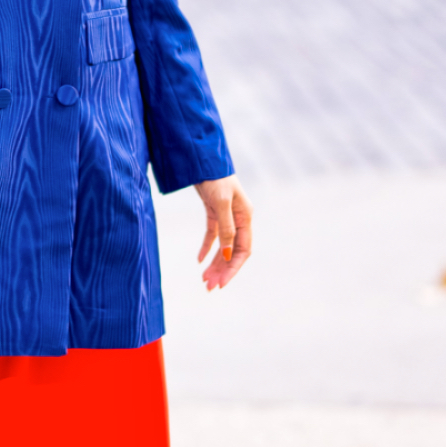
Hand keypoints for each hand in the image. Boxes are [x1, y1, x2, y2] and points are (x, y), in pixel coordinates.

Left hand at [194, 176, 251, 290]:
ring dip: (215, 263)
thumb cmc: (215, 178)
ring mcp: (228, 215)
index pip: (243, 250)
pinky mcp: (215, 211)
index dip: (233, 268)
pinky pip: (213, 235)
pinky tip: (199, 260)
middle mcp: (240, 219)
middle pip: (233, 251)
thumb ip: (226, 229)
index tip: (221, 284)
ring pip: (223, 246)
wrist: (202, 159)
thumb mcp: (221, 204)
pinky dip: (207, 248)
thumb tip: (229, 254)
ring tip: (204, 279)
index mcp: (246, 217)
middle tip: (209, 287)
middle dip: (222, 270)